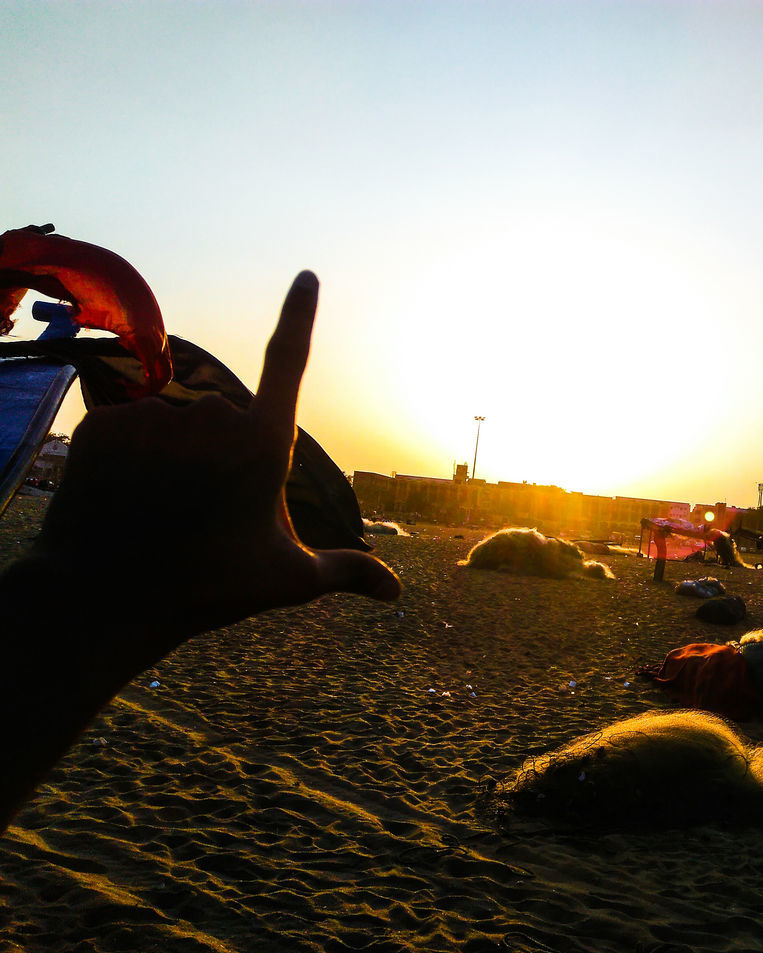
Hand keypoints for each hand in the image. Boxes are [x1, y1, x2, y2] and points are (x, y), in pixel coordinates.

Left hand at [30, 271, 400, 671]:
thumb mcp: (288, 580)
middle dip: (218, 452)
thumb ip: (346, 572)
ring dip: (171, 454)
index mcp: (264, 445)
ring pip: (173, 422)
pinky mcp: (103, 426)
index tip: (305, 277)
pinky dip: (127, 456)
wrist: (106, 602)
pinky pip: (125, 426)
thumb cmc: (209, 588)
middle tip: (205, 509)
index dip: (298, 315)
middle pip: (222, 416)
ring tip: (162, 507)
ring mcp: (155, 420)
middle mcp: (212, 419)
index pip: (288, 360)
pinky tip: (125, 496)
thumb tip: (396, 594)